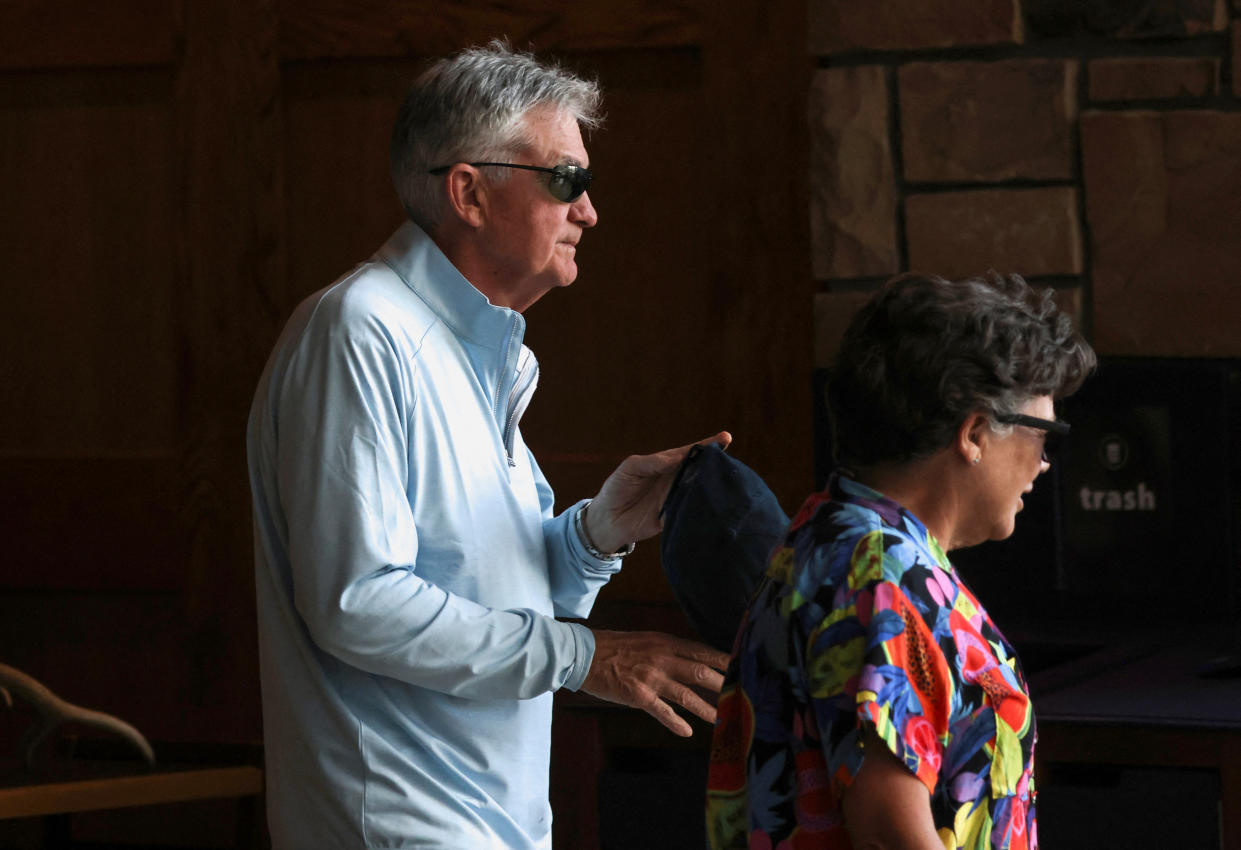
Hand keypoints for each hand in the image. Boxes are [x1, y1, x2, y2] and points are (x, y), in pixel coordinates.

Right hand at [580, 630, 730, 736]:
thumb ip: (668, 650)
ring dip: (707, 709)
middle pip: (701, 672)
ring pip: (687, 695)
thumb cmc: (614, 647)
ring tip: (723, 719)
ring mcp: (651, 677)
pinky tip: (687, 732)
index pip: (701, 651)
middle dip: (724, 685)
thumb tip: (691, 660)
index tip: (741, 667)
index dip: (723, 660)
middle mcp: (662, 658)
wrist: (584, 654)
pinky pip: (662, 711)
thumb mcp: (646, 640)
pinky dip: (676, 722)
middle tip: (741, 695)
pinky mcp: (638, 695)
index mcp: (665, 642)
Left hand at [585, 431, 731, 552]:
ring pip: (698, 488)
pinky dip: (701, 505)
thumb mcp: (630, 468)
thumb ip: (652, 462)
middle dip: (715, 463)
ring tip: (728, 476)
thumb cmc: (616, 488)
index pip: (689, 452)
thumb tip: (676, 457)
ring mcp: (676, 497)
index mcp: (665, 464)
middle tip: (730, 458)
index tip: (724, 438)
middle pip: (699, 469)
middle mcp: (674, 479)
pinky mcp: (675, 516)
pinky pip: (691, 509)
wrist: (607, 519)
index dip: (706, 445)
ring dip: (711, 483)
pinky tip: (714, 501)